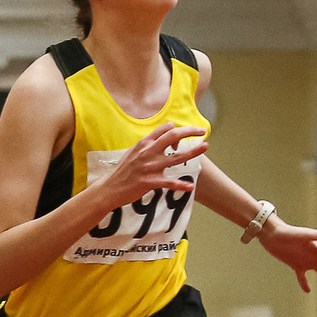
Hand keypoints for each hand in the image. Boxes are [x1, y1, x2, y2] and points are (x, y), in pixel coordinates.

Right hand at [90, 124, 205, 210]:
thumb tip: (157, 139)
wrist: (111, 188)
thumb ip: (146, 146)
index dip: (176, 129)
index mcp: (144, 143)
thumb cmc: (123, 171)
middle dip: (190, 131)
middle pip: (173, 136)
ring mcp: (150, 167)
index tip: (181, 136)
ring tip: (205, 146)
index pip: (164, 128)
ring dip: (194, 151)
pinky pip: (170, 182)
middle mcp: (148, 152)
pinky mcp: (151, 181)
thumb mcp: (132, 153)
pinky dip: (181, 185)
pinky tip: (191, 187)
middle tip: (201, 131)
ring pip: (177, 157)